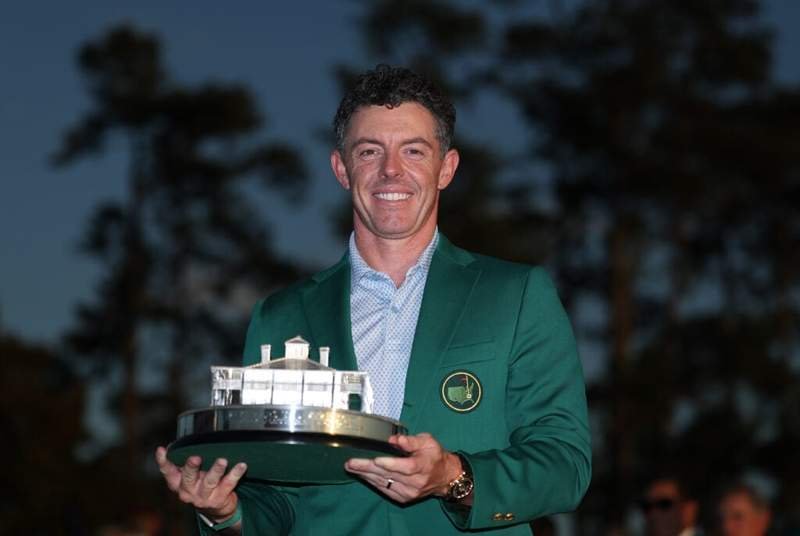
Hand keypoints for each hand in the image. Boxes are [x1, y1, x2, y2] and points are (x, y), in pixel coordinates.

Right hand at [155, 446, 246, 521]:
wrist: (216, 508)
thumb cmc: (200, 484)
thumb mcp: (188, 476)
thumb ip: (183, 462)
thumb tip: (182, 441)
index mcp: (178, 484)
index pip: (168, 472)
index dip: (163, 461)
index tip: (162, 450)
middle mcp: (188, 491)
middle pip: (189, 478)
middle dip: (192, 467)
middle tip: (196, 458)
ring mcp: (204, 496)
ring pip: (210, 482)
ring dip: (216, 470)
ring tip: (222, 461)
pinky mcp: (220, 498)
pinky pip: (229, 484)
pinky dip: (235, 474)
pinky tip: (241, 465)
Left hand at [344, 433, 464, 503]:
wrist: (444, 477)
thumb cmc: (434, 455)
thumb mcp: (427, 441)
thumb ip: (410, 440)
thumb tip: (393, 439)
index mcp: (423, 466)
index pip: (405, 467)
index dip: (390, 464)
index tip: (375, 459)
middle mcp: (415, 482)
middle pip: (389, 475)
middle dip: (368, 468)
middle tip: (351, 463)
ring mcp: (408, 492)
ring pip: (384, 483)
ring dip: (365, 475)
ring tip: (351, 467)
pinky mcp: (403, 498)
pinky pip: (384, 489)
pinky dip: (372, 482)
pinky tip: (362, 475)